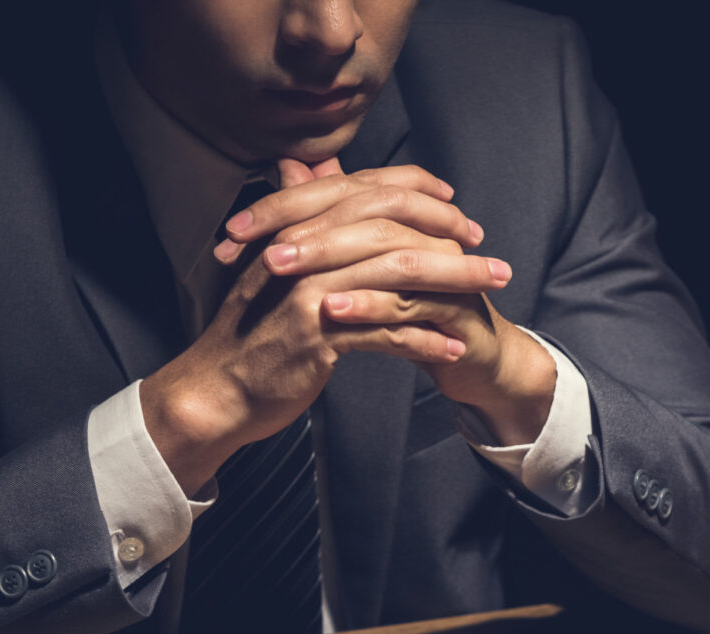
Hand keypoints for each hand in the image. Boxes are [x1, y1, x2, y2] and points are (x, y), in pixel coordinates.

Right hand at [139, 160, 512, 491]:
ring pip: (399, 276)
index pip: (367, 189)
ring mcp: (309, 291)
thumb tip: (305, 167)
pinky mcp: (317, 336)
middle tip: (492, 258)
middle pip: (393, 228)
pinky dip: (424, 338)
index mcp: (296, 226)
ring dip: (454, 285)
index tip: (457, 210)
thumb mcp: (274, 265)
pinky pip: (386, 331)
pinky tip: (454, 347)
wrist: (217, 389)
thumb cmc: (253, 329)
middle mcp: (302, 249)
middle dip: (451, 238)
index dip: (418, 192)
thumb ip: (300, 219)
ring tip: (489, 295)